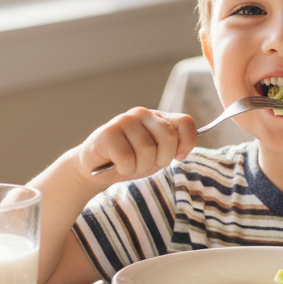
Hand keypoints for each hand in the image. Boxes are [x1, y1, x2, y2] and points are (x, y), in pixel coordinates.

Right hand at [78, 108, 196, 179]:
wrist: (95, 169)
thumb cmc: (129, 161)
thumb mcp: (156, 155)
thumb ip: (172, 147)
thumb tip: (182, 150)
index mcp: (158, 117)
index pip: (185, 122)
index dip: (187, 143)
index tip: (178, 157)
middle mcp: (142, 114)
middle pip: (169, 137)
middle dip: (162, 159)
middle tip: (148, 164)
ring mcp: (124, 121)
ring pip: (147, 150)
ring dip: (140, 167)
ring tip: (129, 165)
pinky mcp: (107, 133)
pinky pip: (127, 158)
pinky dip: (125, 169)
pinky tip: (117, 165)